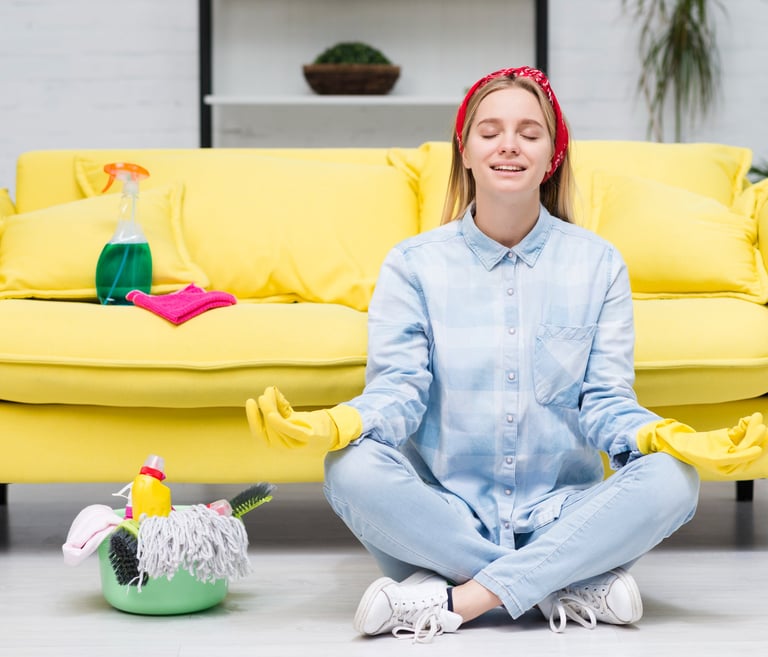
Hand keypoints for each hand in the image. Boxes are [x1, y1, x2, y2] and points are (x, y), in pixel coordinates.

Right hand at [246, 386, 361, 452]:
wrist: (335, 432)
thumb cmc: (312, 425)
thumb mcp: (293, 418)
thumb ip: (281, 408)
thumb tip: (269, 392)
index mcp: (281, 444)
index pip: (261, 435)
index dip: (253, 419)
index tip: (250, 402)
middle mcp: (287, 447)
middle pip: (267, 431)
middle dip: (260, 412)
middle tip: (261, 396)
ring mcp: (297, 444)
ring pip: (276, 428)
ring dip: (269, 411)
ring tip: (267, 395)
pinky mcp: (308, 438)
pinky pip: (289, 431)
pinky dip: (278, 423)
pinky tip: (271, 413)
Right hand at [636, 413, 767, 478]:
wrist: (660, 444)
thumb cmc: (659, 444)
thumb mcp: (658, 441)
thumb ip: (655, 439)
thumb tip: (646, 438)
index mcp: (702, 459)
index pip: (727, 460)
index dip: (742, 455)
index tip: (757, 450)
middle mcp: (713, 457)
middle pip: (739, 450)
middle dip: (752, 439)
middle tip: (761, 427)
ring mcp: (718, 449)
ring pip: (741, 443)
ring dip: (751, 432)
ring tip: (757, 419)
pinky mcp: (720, 442)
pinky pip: (736, 437)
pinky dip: (743, 428)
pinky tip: (747, 420)